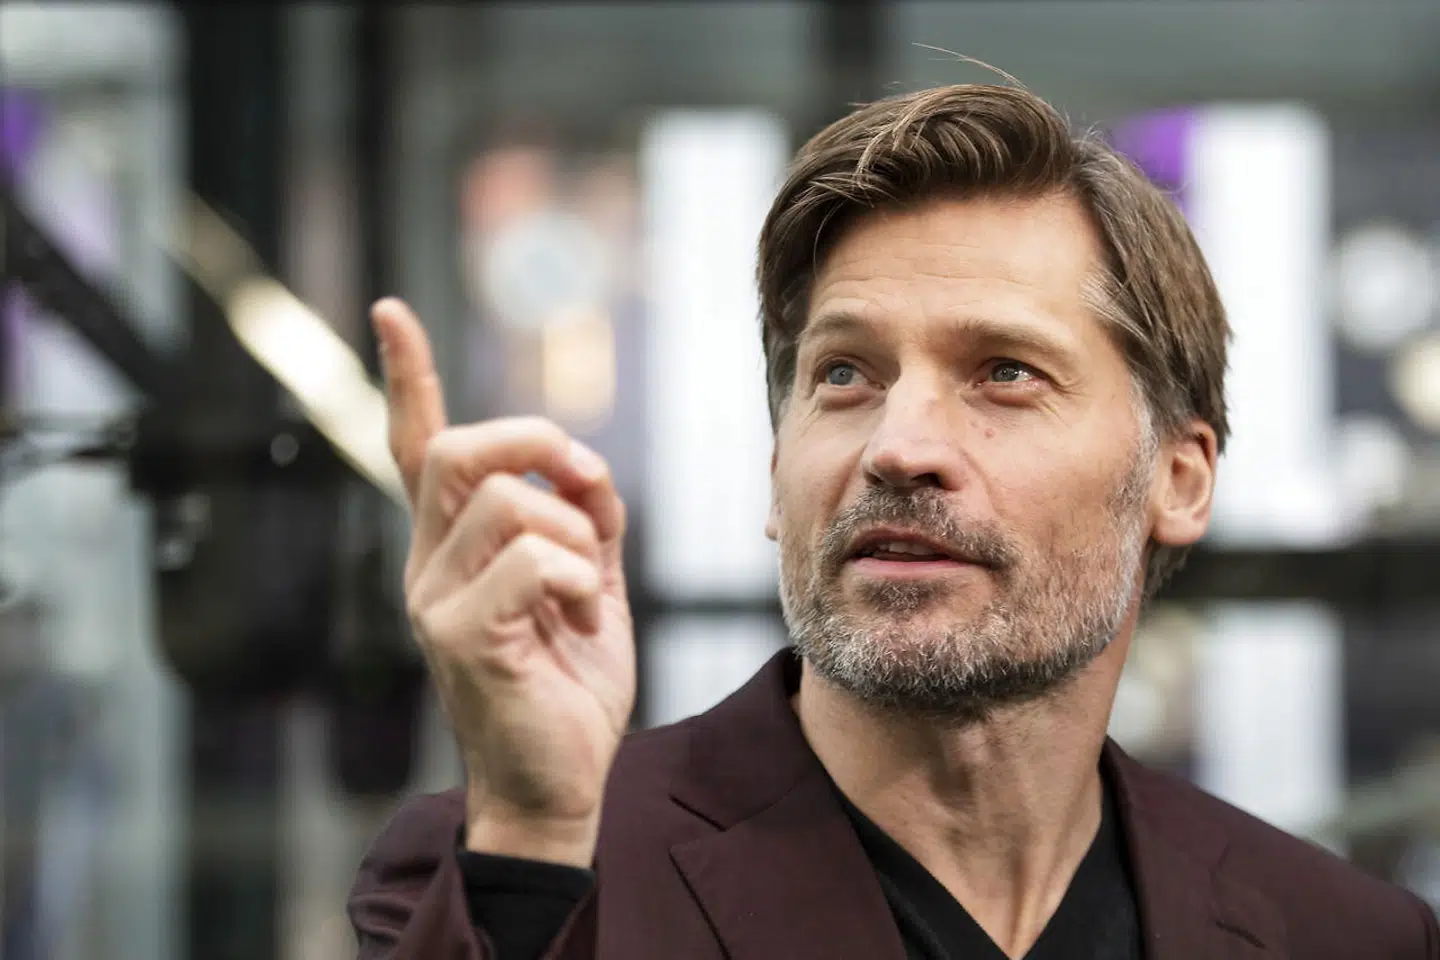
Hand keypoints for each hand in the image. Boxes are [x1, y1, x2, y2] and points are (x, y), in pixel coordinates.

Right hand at [373, 298, 634, 867]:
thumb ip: (584, 519)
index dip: (408, 379)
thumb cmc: (567, 682)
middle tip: (586, 483)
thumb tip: (582, 465)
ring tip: (588, 593)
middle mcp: (428, 565)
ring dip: (577, 538)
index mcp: (452, 547)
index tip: (391, 311)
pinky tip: (583, 623)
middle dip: (537, 442)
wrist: (557, 782)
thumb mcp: (588, 582)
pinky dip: (582, 582)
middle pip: (461, 451)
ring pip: (510, 503)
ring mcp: (434, 600)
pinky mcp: (459, 636)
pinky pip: (534, 560)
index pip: (417, 449)